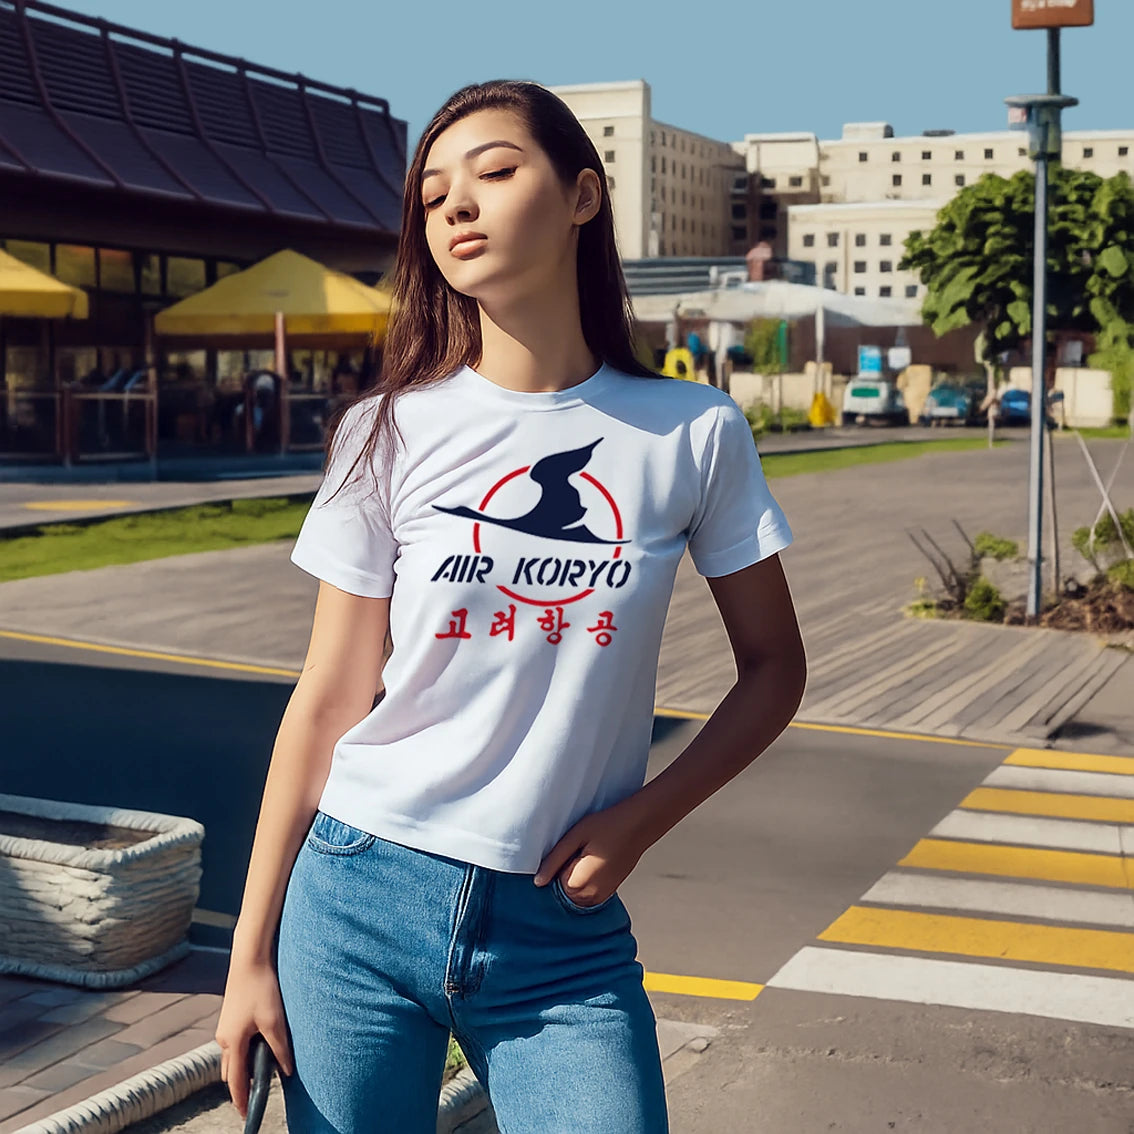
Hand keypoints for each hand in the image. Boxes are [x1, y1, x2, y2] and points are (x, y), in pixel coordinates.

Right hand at [215, 958, 293, 1118]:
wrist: (249, 959)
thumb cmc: (262, 988)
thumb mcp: (275, 1021)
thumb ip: (280, 1048)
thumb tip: (287, 1071)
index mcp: (232, 1043)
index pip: (235, 1081)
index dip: (241, 1099)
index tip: (245, 1115)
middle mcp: (223, 1038)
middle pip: (229, 1072)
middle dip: (241, 1084)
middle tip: (258, 1092)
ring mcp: (224, 1027)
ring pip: (231, 1056)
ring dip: (243, 1066)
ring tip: (262, 1069)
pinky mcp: (229, 1017)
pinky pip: (233, 1043)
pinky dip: (243, 1050)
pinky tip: (259, 1044)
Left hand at [533, 801, 648, 906]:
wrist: (639, 825)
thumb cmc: (608, 826)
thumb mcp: (575, 836)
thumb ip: (554, 860)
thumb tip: (538, 881)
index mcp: (580, 883)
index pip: (553, 884)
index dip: (558, 864)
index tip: (571, 850)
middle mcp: (591, 896)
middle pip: (564, 891)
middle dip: (565, 873)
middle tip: (581, 850)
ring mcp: (602, 896)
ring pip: (575, 893)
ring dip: (576, 877)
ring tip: (589, 854)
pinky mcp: (609, 892)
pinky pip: (588, 893)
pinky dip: (586, 880)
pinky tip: (595, 861)